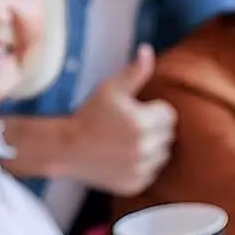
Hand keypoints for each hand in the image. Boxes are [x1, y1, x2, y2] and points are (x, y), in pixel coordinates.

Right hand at [58, 45, 176, 195]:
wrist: (66, 149)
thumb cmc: (89, 115)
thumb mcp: (110, 88)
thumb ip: (134, 72)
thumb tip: (147, 50)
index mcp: (142, 123)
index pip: (169, 115)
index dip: (153, 110)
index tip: (134, 111)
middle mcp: (144, 148)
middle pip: (168, 135)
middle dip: (154, 128)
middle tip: (128, 127)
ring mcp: (140, 169)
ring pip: (162, 155)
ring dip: (151, 148)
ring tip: (126, 142)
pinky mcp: (134, 184)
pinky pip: (151, 172)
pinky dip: (142, 166)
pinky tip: (122, 157)